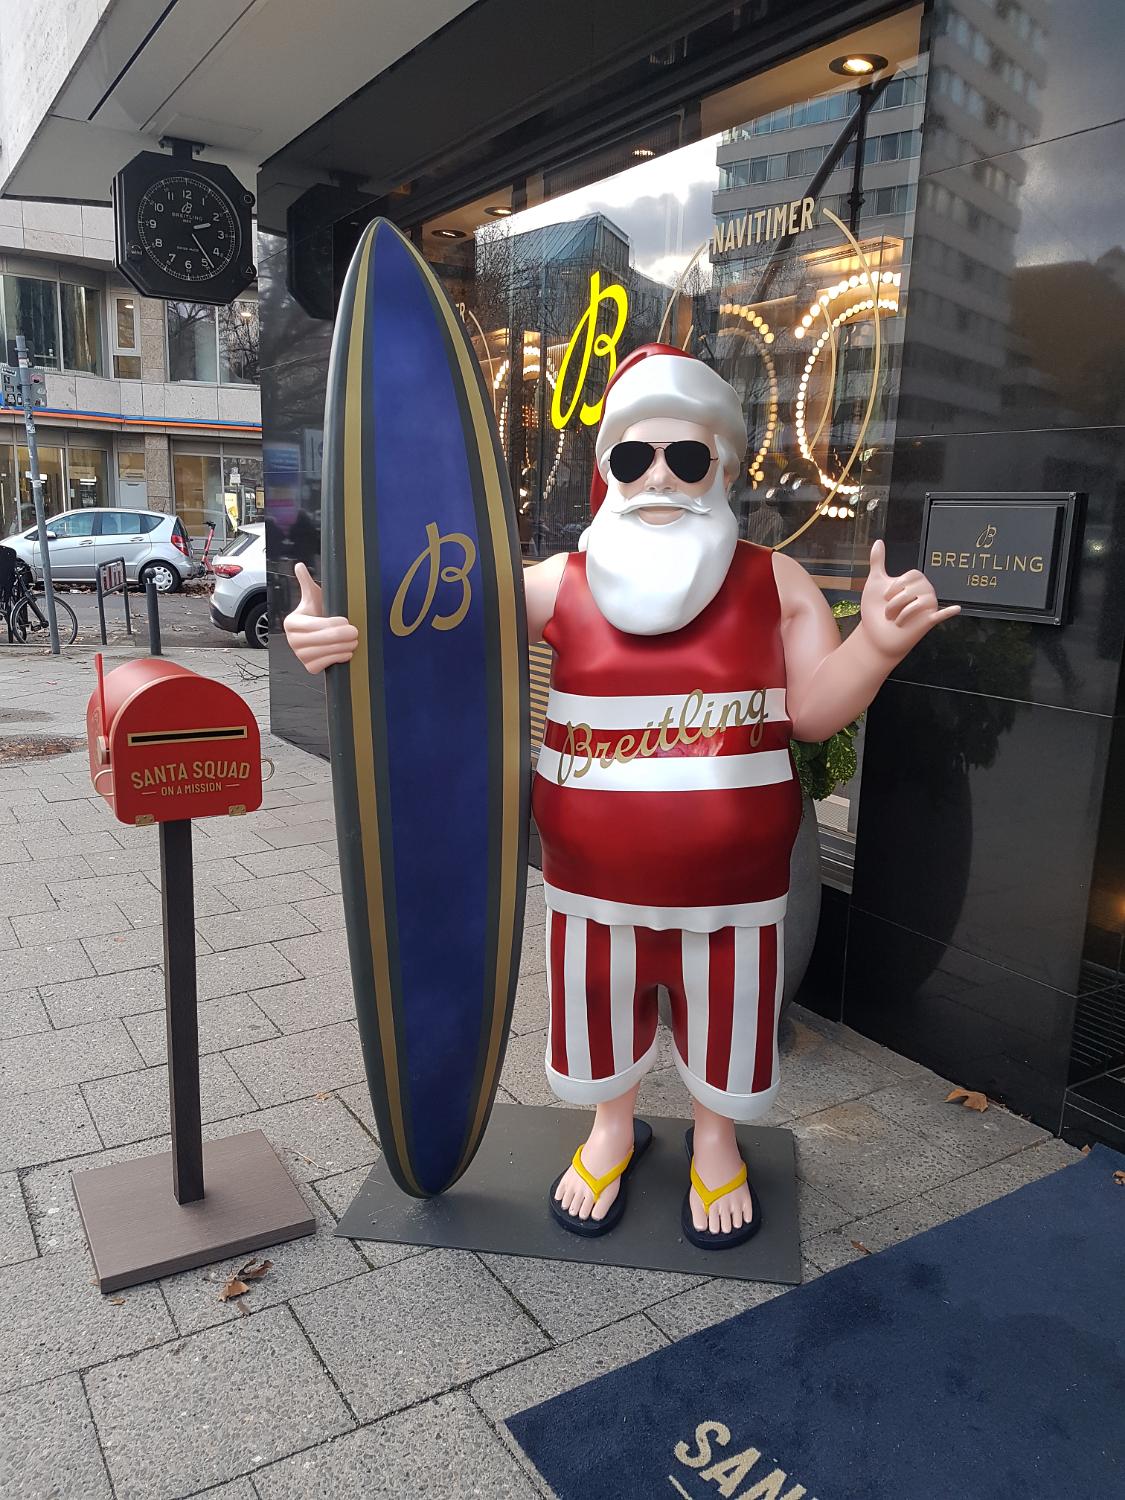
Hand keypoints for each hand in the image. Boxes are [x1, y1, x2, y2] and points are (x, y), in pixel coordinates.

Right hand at [283, 562, 358, 673]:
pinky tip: (346, 651)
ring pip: (326, 653)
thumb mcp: (313, 598)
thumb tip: (299, 566)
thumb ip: (306, 583)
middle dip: (342, 636)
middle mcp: (292, 641)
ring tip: (353, 641)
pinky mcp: (310, 667)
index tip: (346, 621)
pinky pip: (327, 664)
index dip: (333, 624)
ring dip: (344, 647)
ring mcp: (300, 656)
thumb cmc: (318, 615)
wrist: (318, 636)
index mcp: (291, 623)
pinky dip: (339, 658)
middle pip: (322, 640)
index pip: (315, 625)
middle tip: (355, 632)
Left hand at [860, 541, 959, 661]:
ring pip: (920, 603)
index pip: (911, 576)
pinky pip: (941, 614)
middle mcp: (925, 591)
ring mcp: (928, 606)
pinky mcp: (928, 621)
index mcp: (915, 581)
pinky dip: (948, 612)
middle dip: (895, 602)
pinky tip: (956, 609)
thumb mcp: (875, 582)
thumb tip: (878, 541)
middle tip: (889, 613)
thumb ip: (878, 562)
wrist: (874, 636)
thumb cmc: (876, 609)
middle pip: (914, 589)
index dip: (895, 587)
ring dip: (902, 613)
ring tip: (895, 620)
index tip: (886, 597)